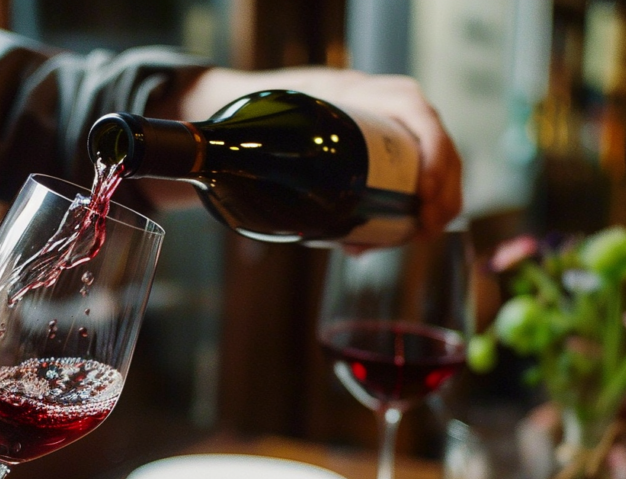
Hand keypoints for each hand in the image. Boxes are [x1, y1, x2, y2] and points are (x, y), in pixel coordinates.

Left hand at [163, 66, 463, 237]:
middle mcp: (368, 107)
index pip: (409, 106)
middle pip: (428, 138)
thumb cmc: (240, 116)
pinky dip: (401, 210)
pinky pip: (403, 178)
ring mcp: (374, 132)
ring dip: (426, 203)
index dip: (431, 149)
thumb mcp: (240, 126)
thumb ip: (217, 144)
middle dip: (441, 186)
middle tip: (426, 229)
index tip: (426, 195)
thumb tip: (185, 165)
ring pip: (422, 162)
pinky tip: (374, 241)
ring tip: (404, 240)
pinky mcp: (369, 158)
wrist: (237, 119)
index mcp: (346, 91)